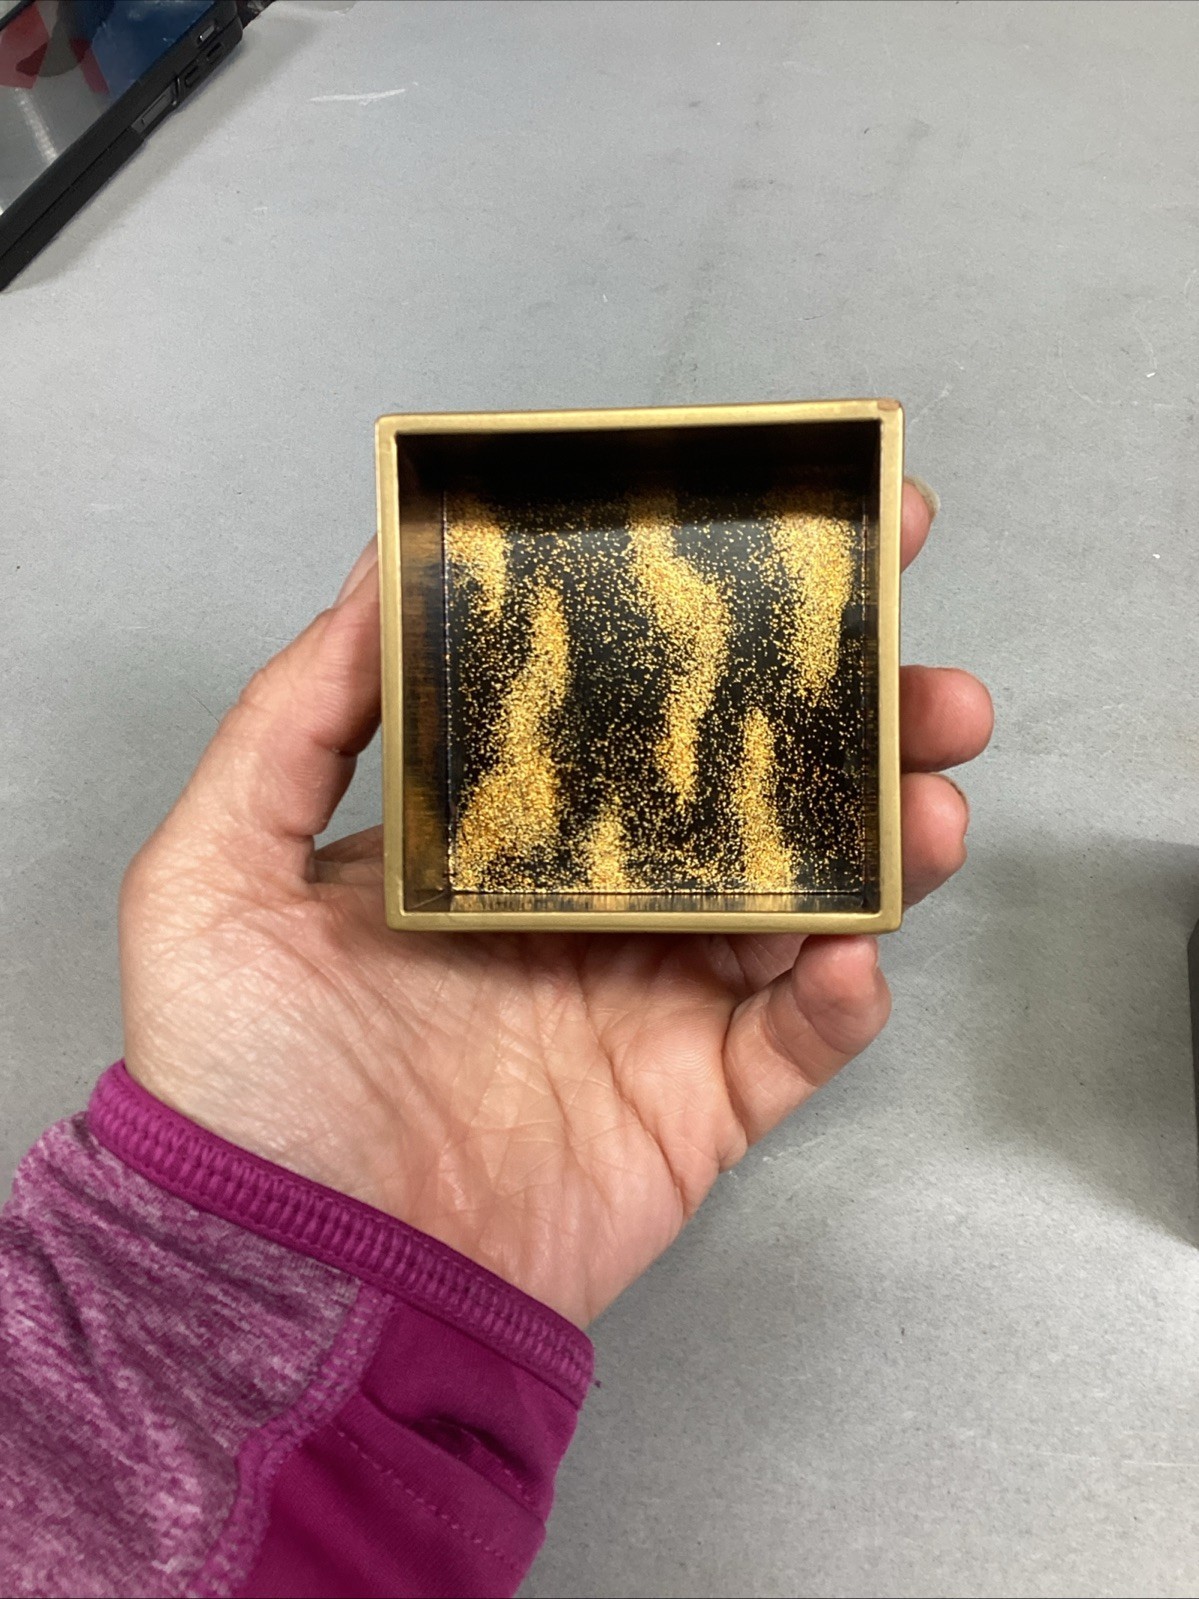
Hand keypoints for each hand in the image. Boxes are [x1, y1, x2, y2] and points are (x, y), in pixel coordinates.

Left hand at [121, 484, 991, 1325]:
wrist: (298, 1280)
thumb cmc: (239, 1081)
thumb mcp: (217, 872)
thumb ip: (295, 718)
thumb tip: (376, 570)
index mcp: (502, 836)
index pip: (624, 709)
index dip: (709, 636)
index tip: (798, 550)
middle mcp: (591, 902)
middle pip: (744, 793)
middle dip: (849, 729)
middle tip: (926, 681)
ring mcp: (653, 1001)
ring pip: (801, 899)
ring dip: (881, 844)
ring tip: (929, 800)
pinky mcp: (697, 1102)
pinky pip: (797, 1039)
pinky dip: (842, 995)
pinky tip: (853, 956)